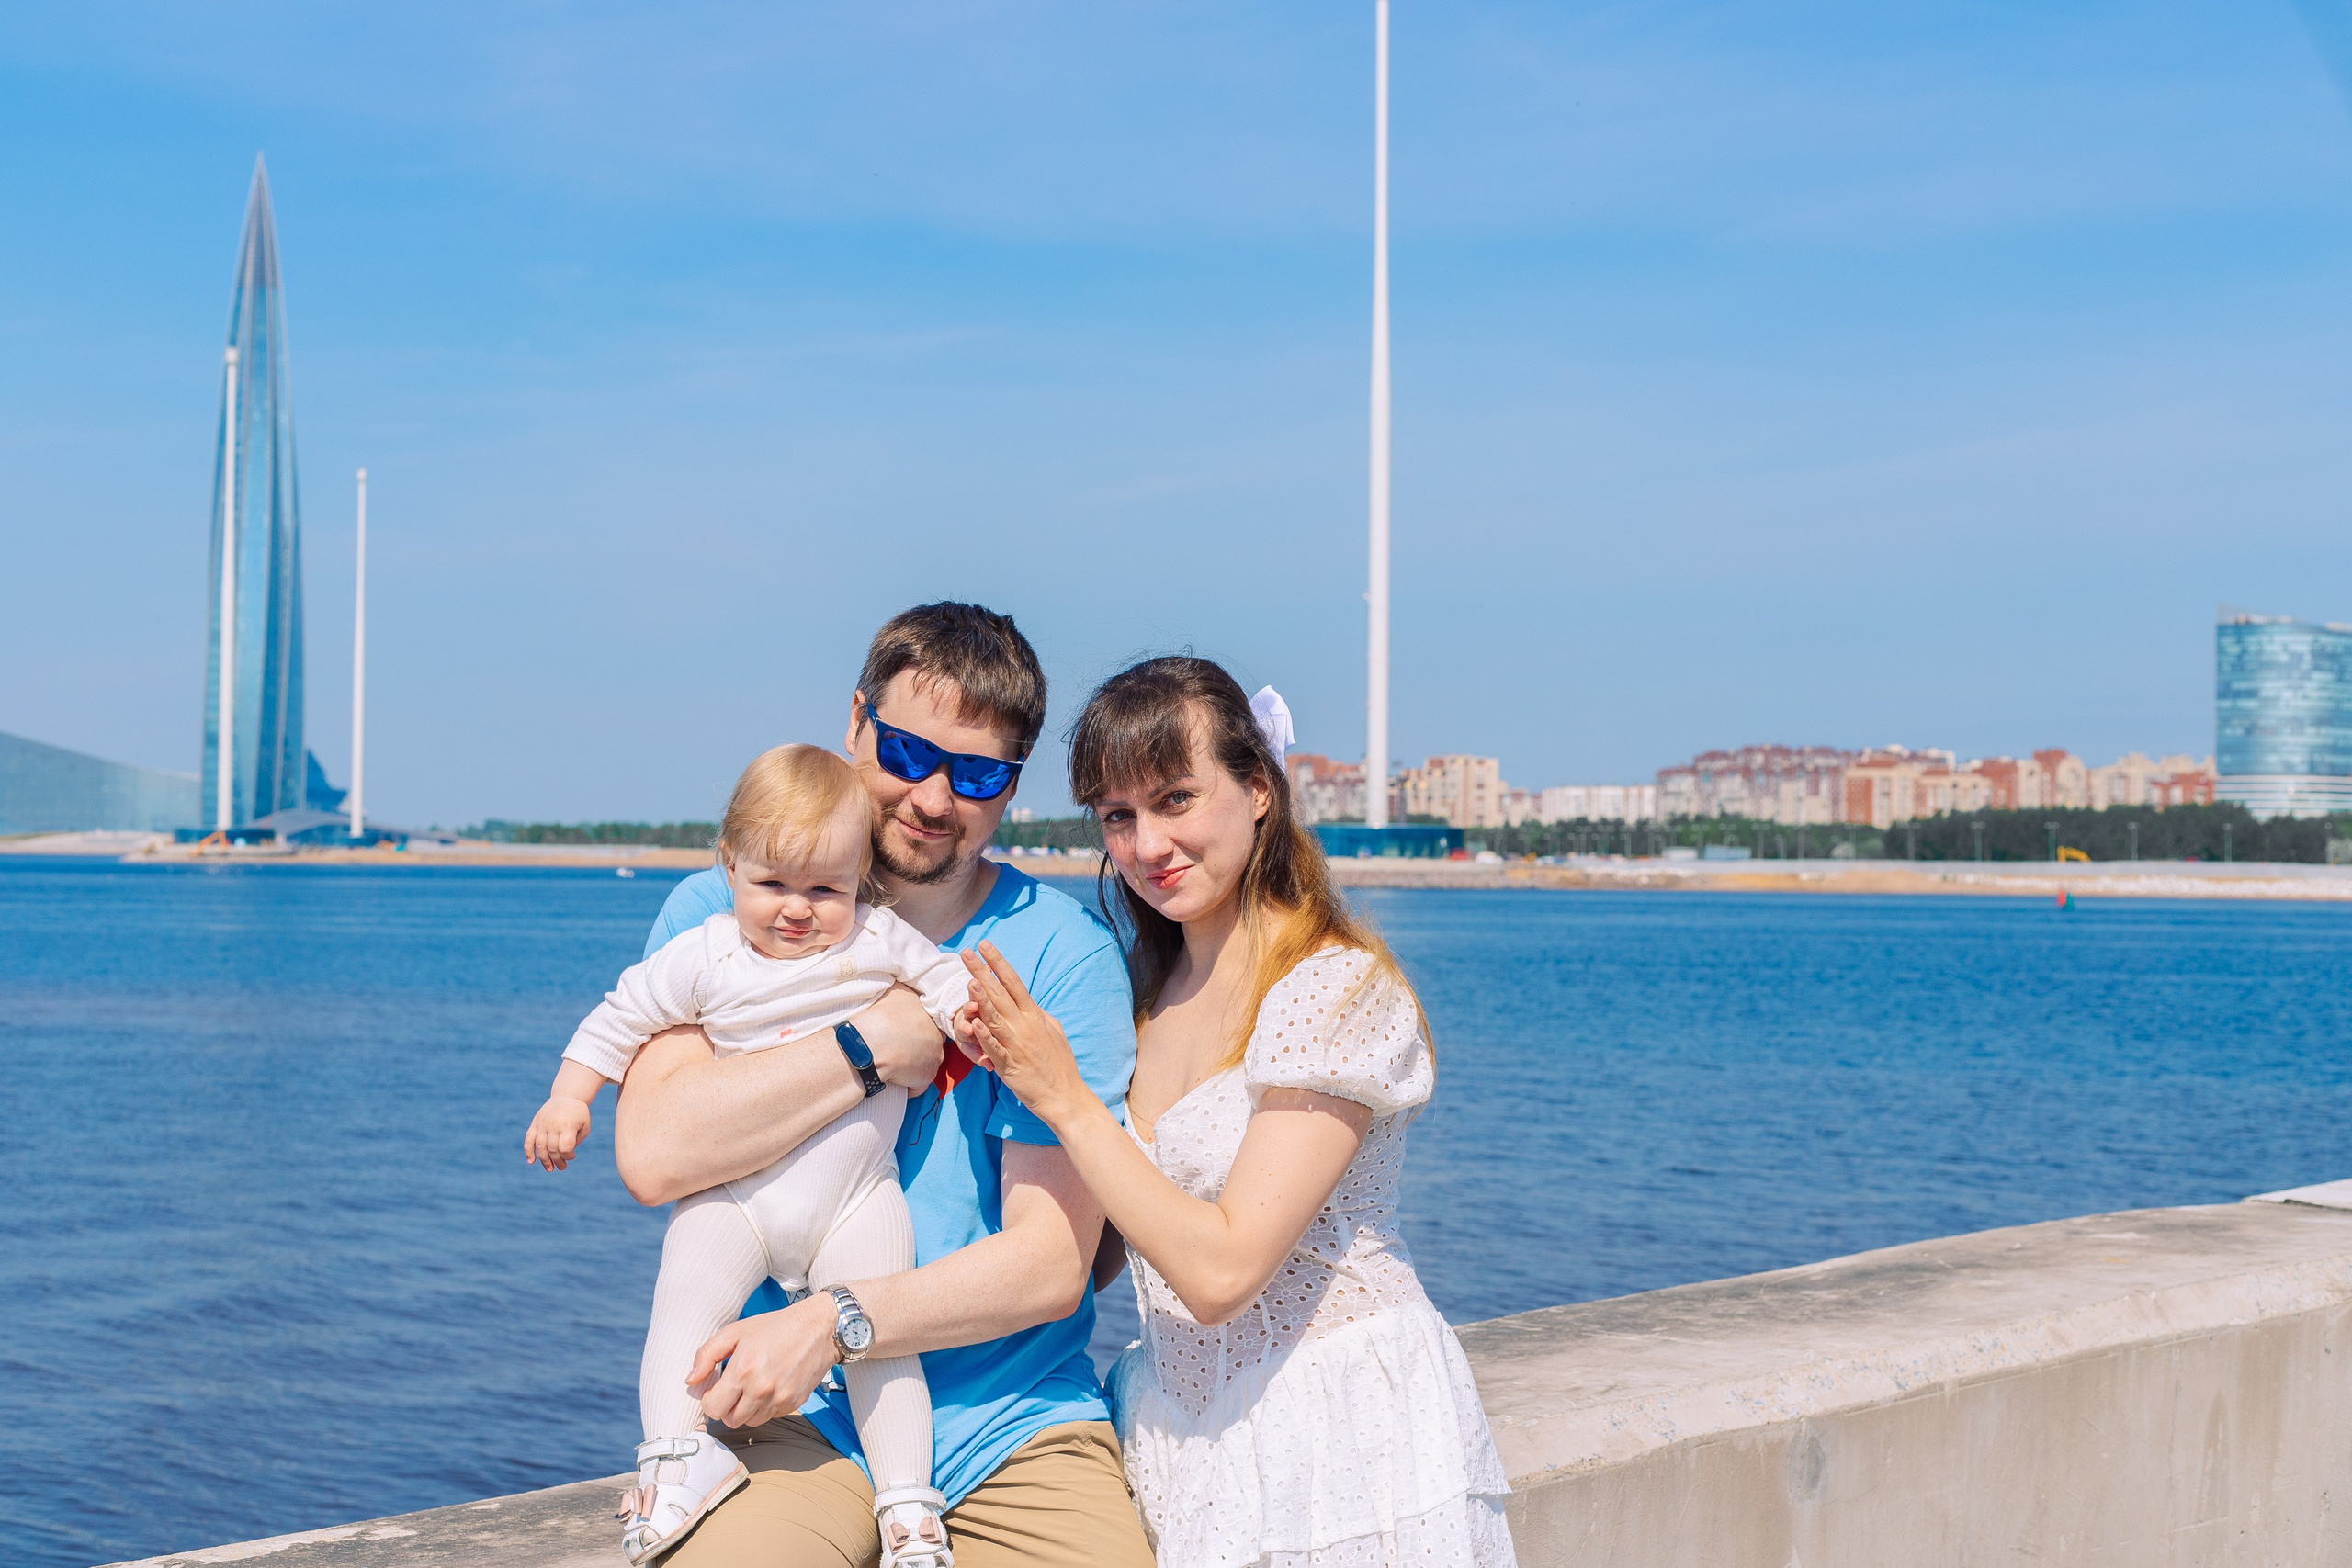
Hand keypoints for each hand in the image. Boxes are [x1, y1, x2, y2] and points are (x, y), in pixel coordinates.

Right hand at [525, 1097, 591, 1170]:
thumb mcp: (585, 1126)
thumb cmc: (578, 1114)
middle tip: (562, 1168)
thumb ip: (576, 1141)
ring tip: (550, 1169)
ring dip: (544, 1160)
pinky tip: (531, 1161)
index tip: (572, 1156)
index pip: (565, 1147)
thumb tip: (565, 1155)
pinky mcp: (535, 1123)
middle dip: (557, 1161)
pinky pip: (529, 1139)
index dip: (568, 1156)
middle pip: (552, 1148)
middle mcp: (553, 1124)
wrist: (567, 1096)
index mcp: (567, 1125)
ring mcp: (542, 1123)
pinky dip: (528, 1151)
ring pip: (539, 1146)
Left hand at [687, 1295, 840, 1428]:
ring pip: (750, 1422)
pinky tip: (770, 1387)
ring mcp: (779, 1399)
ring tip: (752, 1387)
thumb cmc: (776, 1327)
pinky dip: (765, 1408)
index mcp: (742, 1372)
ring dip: (746, 1410)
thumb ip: (707, 1355)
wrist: (818, 1328)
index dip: (710, 1401)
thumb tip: (691, 1380)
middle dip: (727, 1407)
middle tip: (733, 1389)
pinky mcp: (793, 1403)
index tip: (716, 1390)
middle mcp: (760, 1390)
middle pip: (730, 1420)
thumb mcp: (736, 1331)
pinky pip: (770, 1417)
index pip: (713, 1409)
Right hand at [849, 986, 946, 1090]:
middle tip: (895, 1047)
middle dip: (915, 1047)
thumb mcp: (895, 990)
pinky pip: (917, 1085)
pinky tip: (892, 1079)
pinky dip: (905, 1085)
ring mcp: (934, 1058)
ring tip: (891, 1063)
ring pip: (924, 1064)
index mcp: (930, 1014)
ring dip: (911, 1066)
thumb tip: (905, 986)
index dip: (914, 1027)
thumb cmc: (878, 1017)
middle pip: (928, 1043)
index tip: (901, 1031)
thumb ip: (905, 989)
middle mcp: (937, 1035)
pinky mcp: (926, 1078)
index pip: (927, 1022)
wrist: (871, 1046)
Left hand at [959, 942, 1085, 1126]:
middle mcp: (1024, 1026)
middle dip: (982, 971)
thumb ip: (1039, 1015)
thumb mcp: (1054, 1031)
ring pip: (995, 1017)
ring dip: (982, 998)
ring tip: (970, 979)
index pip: (1014, 982)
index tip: (985, 946)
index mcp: (1034, 1015)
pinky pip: (994, 1048)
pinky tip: (974, 1023)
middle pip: (1000, 994)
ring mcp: (1016, 1045)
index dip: (998, 963)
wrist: (1065, 1095)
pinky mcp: (1009, 1066)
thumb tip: (1030, 1003)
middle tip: (967, 952)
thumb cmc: (1060, 1064)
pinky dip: (984, 1036)